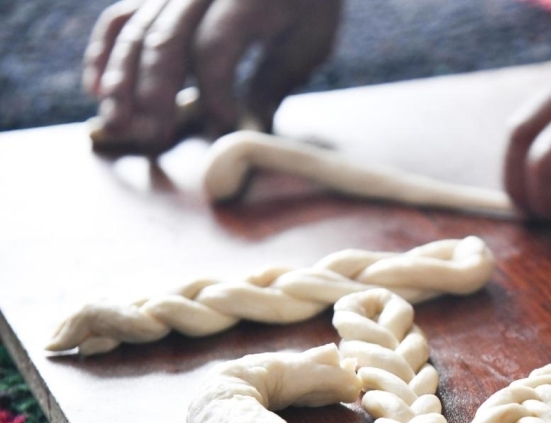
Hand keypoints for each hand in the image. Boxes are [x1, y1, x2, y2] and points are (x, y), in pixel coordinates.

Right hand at [83, 0, 341, 151]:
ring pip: (136, 30)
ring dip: (121, 80)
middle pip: (165, 39)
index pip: (215, 46)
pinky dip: (104, 52)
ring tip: (119, 124)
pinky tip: (97, 89)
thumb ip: (273, 83)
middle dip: (154, 93)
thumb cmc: (309, 6)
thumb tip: (244, 135)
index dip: (213, 92)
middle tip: (154, 138)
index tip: (221, 129)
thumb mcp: (307, 44)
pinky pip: (121, 18)